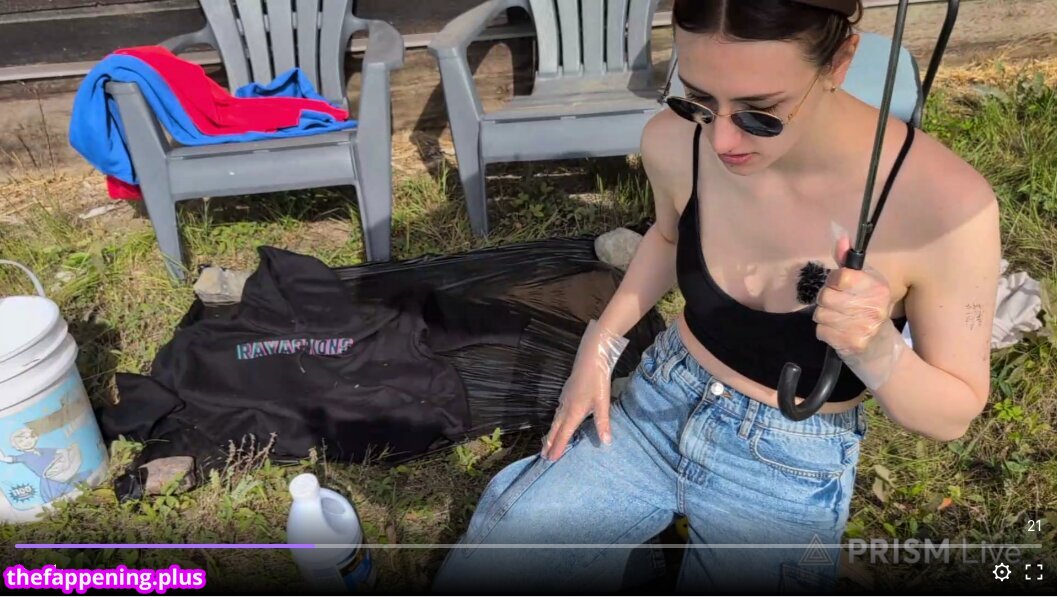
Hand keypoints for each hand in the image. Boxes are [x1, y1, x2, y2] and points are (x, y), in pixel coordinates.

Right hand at [542, 320, 628, 460]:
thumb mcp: (602, 403)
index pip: (564, 434)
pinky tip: (558, 419)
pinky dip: (555, 420)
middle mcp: (565, 407)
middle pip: (555, 428)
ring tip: (547, 442)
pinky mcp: (566, 392)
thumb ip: (603, 423)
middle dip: (549, 442)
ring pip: (555, 419)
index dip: (557, 447)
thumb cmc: (597, 381)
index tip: (550, 459)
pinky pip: (558, 411)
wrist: (591, 358)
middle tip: (543, 455)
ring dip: (551, 432)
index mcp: (573, 412)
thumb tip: (606, 442)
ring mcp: (564, 398)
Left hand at [814, 234, 905, 389]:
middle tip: (838, 307)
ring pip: (820, 314)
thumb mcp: (864, 283)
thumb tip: (841, 236)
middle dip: (826, 301)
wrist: (881, 349)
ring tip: (838, 320)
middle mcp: (873, 307)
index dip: (833, 282)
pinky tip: (838, 332)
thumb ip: (847, 261)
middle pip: (826, 296)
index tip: (839, 287)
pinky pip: (821, 331)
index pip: (841, 277)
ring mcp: (863, 327)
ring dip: (824, 317)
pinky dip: (824, 332)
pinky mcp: (852, 343)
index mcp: (877, 288)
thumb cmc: (868, 309)